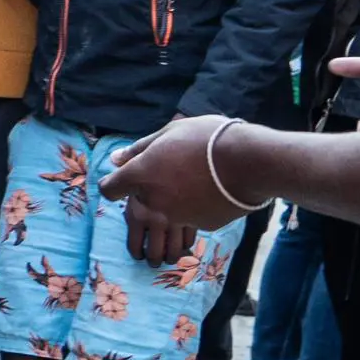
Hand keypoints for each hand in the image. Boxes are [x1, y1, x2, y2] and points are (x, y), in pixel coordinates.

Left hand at [106, 115, 245, 240]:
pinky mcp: (201, 226)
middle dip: (150, 193)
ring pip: (167, 214)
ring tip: (197, 184)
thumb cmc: (207, 139)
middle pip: (140, 203)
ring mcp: (177, 217)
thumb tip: (115, 159)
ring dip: (174, 203)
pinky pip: (192, 218)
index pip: (109, 189)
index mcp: (140, 176)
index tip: (126, 179)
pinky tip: (213, 193)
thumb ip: (139, 149)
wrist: (249, 162)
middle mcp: (154, 202)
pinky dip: (198, 208)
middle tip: (173, 176)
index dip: (116, 184)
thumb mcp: (169, 133)